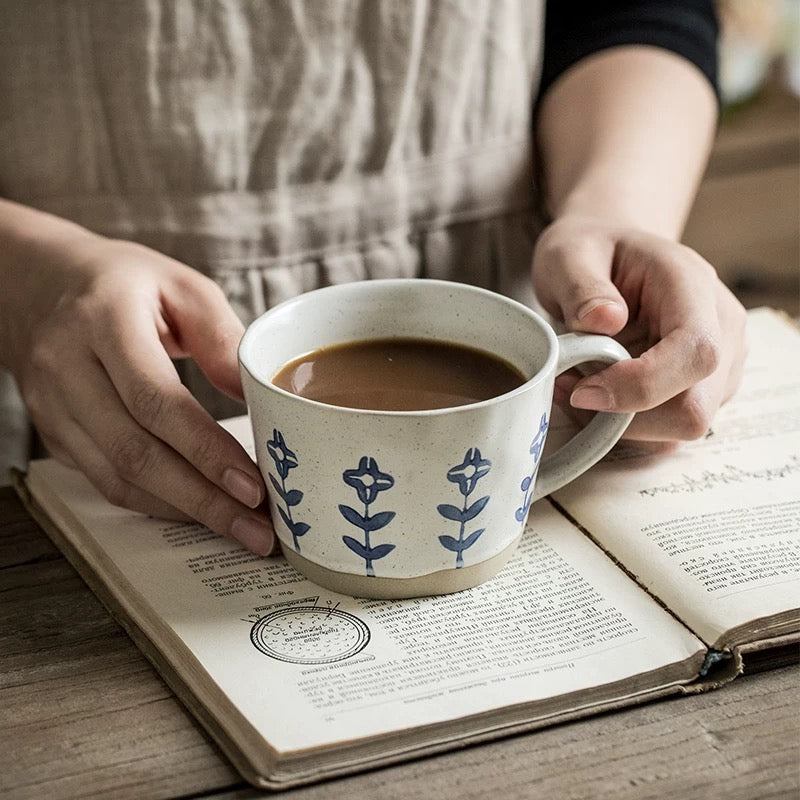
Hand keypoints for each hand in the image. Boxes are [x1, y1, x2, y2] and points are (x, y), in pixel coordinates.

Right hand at [4, 222, 274, 553]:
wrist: (39, 284)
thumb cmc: (124, 282)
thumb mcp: (181, 286)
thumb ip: (221, 336)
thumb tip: (259, 396)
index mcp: (104, 321)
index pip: (155, 400)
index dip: (205, 450)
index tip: (253, 486)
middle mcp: (67, 367)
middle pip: (135, 453)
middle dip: (203, 500)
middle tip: (257, 530)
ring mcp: (52, 406)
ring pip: (117, 478)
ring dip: (183, 511)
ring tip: (239, 528)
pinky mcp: (53, 432)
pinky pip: (104, 481)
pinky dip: (155, 503)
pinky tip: (197, 511)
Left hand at [532, 216, 747, 444]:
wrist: (610, 254)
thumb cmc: (591, 252)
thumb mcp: (569, 254)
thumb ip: (582, 285)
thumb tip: (604, 321)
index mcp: (692, 286)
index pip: (695, 352)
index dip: (641, 386)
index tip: (582, 391)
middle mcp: (721, 328)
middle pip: (695, 407)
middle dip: (626, 417)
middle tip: (571, 389)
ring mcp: (719, 364)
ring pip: (681, 426)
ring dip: (621, 423)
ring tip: (577, 384)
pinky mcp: (701, 389)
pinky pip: (668, 429)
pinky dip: (625, 424)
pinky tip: (595, 392)